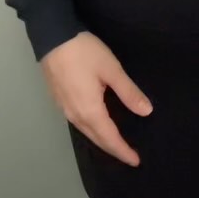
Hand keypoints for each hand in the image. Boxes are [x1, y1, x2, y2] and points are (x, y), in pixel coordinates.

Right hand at [40, 31, 152, 164]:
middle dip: (113, 149)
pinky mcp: (58, 100)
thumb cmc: (84, 52)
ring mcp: (64, 109)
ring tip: (115, 144)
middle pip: (96, 139)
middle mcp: (75, 115)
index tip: (136, 161)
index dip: (123, 151)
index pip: (110, 138)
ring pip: (86, 131)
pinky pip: (78, 123)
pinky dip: (91, 129)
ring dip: (101, 140)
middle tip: (128, 156)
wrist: (52, 36)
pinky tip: (96, 124)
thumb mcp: (111, 69)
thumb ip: (128, 92)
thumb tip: (146, 112)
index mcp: (90, 110)